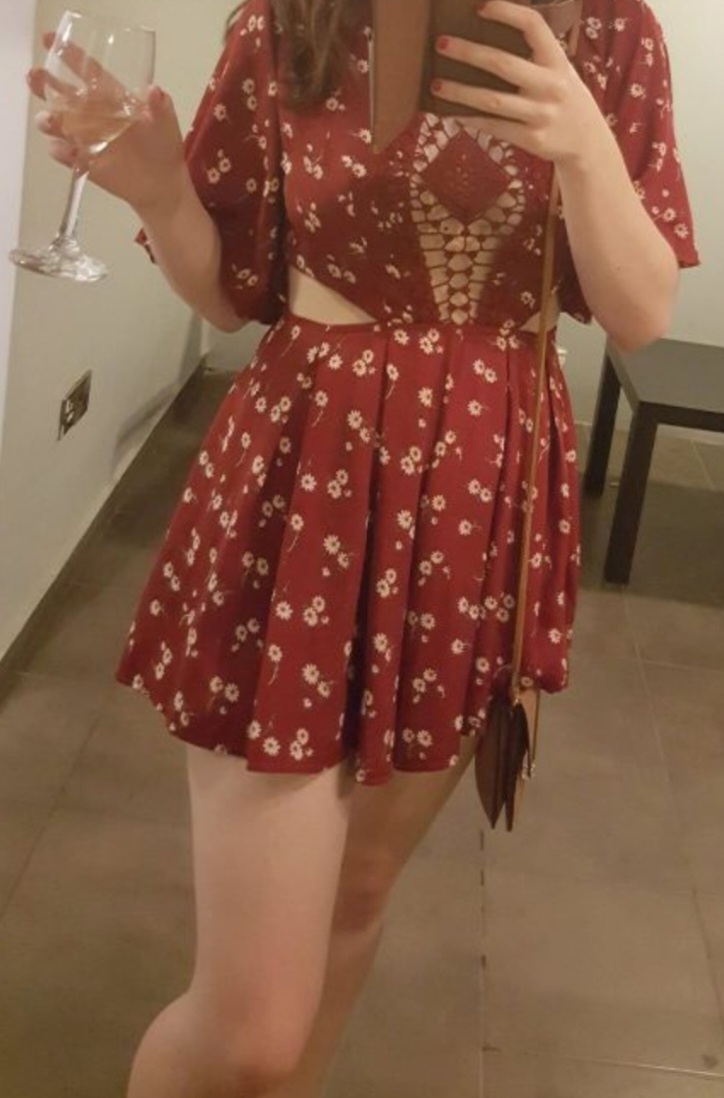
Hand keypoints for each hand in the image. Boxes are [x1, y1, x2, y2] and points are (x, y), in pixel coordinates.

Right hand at [28, 32, 186, 214]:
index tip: (49, 40)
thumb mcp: (167, 120)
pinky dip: (61, 151)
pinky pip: (63, 153)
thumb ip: (159, 104)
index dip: (69, 55)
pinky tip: (68, 150)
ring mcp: (85, 137)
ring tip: (50, 120)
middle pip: (61, 94)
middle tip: (35, 77)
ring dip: (48, 119)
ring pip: (56, 123)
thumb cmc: (164, 145)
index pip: (87, 71)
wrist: (163, 183)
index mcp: (110, 96)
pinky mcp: (83, 161)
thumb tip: (153, 91)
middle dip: (44, 84)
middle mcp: (93, 113)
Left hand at [431, 0, 605, 166]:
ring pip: (492, 101)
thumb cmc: (564, 98)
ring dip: (460, 92)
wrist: (587, 143)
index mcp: (557, 60)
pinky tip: (450, 113)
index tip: (479, 6)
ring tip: (435, 84)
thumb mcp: (560, 70)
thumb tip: (488, 38)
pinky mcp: (532, 139)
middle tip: (441, 44)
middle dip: (469, 52)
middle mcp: (551, 85)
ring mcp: (541, 114)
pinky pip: (494, 127)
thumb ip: (534, 56)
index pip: (533, 26)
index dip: (506, 12)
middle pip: (503, 64)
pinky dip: (469, 119)